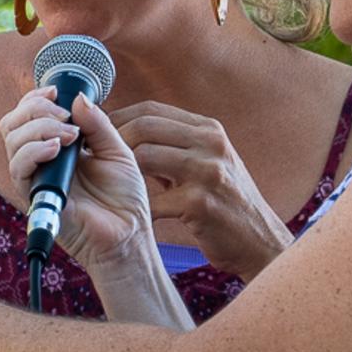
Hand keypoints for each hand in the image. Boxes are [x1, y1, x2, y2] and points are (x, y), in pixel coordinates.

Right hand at [0, 86, 154, 270]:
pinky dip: (34, 151)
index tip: (55, 92)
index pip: (27, 116)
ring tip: (69, 137)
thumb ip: (97, 124)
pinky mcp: (34, 197)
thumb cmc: (124, 198)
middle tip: (64, 117)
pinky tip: (56, 149)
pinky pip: (18, 168)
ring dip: (38, 128)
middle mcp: (41, 161)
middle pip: (12, 124)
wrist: (128, 234)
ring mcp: (36, 178)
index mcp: (57, 147)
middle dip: (34, 109)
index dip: (34, 99)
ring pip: (12, 141)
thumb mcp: (116, 150)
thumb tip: (77, 98)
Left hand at [108, 101, 290, 281]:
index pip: (151, 109)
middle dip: (111, 141)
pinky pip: (154, 201)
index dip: (117, 118)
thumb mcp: (207, 164)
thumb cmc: (225, 204)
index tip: (95, 134)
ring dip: (119, 173)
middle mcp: (211, 143)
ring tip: (106, 187)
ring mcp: (208, 171)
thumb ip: (175, 147)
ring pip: (144, 156)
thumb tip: (127, 133)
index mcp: (209, 129)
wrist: (260, 242)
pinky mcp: (202, 203)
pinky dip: (138, 211)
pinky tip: (130, 218)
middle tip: (92, 160)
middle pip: (144, 126)